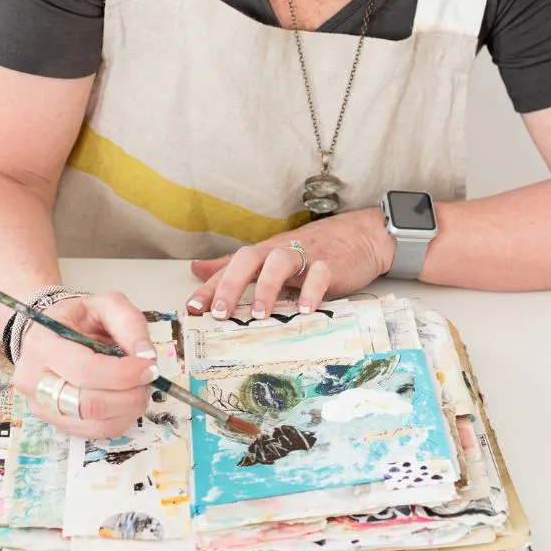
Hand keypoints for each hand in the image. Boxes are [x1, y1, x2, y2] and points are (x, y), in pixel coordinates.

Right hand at [14, 293, 158, 439]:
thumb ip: (129, 323)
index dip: (124, 374)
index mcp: (42, 345)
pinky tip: (125, 401)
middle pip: (89, 404)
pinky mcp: (55, 423)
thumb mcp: (105, 304)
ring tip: (138, 390)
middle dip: (129, 396)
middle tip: (148, 380)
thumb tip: (147, 356)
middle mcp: (34, 380)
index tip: (149, 368)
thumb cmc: (77, 319)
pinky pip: (94, 433)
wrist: (49, 333)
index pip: (85, 370)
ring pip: (93, 424)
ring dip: (128, 411)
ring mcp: (41, 406)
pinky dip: (119, 420)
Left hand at [187, 208, 394, 319]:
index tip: (192, 309)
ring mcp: (306, 255)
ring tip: (260, 315)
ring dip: (268, 288)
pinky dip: (312, 291)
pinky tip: (306, 311)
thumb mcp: (268, 257)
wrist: (359, 235)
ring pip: (281, 262)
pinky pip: (320, 274)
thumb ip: (233, 266)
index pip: (229, 268)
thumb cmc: (311, 250)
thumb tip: (196, 269)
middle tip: (219, 313)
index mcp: (262, 254)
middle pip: (249, 259)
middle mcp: (279, 251)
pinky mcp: (332, 263)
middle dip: (231, 285)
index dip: (209, 287)